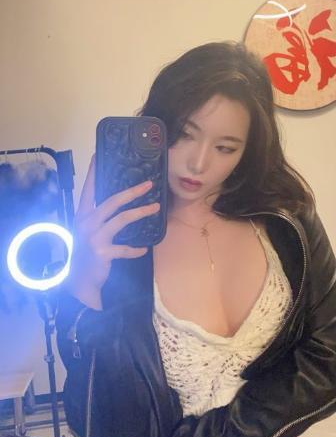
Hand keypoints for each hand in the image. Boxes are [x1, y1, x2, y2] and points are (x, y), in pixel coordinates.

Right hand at [68, 155, 159, 295]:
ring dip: (140, 213)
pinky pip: (124, 248)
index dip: (93, 173)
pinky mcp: (102, 252)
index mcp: (83, 215)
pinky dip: (135, 249)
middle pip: (111, 201)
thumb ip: (99, 217)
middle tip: (148, 184)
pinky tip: (143, 249)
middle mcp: (86, 223)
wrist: (79, 281)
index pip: (89, 189)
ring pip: (121, 219)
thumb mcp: (88, 231)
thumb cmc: (86, 252)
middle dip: (132, 192)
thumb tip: (119, 202)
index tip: (97, 155)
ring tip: (155, 208)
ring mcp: (94, 237)